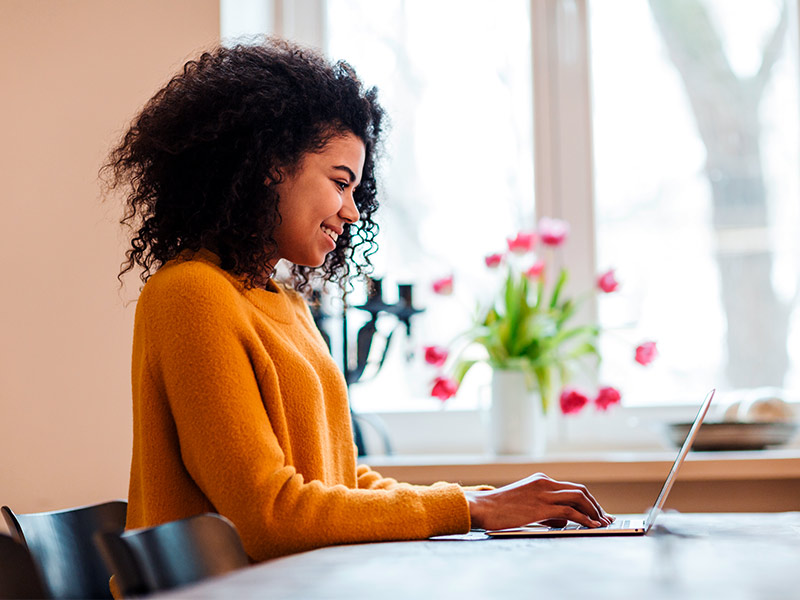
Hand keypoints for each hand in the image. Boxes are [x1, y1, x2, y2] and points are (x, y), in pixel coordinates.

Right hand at [463, 472, 613, 529]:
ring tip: (602, 523)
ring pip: (579, 498)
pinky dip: (585, 518)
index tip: (598, 511)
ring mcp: (544, 494)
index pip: (571, 488)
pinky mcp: (541, 507)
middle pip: (580, 490)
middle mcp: (545, 483)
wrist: (483, 507)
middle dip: (596, 505)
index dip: (588, 500)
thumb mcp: (525, 503)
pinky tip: (591, 525)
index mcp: (541, 480)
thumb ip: (545, 508)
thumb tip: (562, 520)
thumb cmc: (500, 509)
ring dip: (594, 511)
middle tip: (605, 518)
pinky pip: (570, 511)